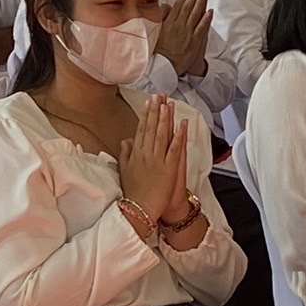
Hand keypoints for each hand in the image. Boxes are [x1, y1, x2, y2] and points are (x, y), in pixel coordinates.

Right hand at [118, 94, 186, 222]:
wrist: (139, 210)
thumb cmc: (133, 194)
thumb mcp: (124, 172)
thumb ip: (125, 155)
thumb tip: (125, 141)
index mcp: (135, 154)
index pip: (141, 129)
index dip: (145, 114)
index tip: (148, 102)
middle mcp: (145, 154)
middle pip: (151, 128)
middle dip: (155, 110)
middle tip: (159, 95)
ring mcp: (157, 160)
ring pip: (162, 134)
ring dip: (165, 117)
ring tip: (168, 103)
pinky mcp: (168, 167)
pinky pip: (174, 148)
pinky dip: (178, 135)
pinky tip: (182, 124)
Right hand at [154, 0, 211, 76]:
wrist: (164, 66)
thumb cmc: (159, 51)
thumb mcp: (156, 32)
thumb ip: (162, 18)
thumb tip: (165, 6)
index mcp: (169, 23)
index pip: (178, 6)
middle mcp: (178, 26)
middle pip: (187, 7)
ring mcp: (187, 33)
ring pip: (195, 15)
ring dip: (200, 3)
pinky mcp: (194, 42)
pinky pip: (201, 28)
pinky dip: (205, 19)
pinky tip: (209, 11)